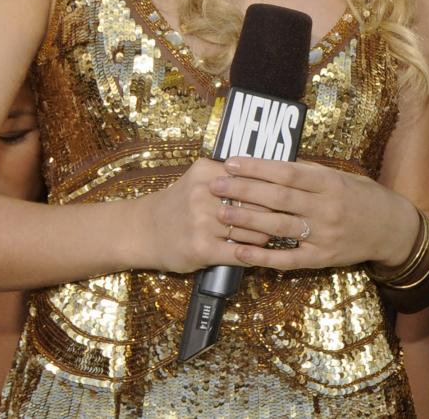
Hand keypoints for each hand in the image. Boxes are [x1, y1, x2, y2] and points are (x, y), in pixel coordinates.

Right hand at [131, 157, 271, 273]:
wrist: (143, 230)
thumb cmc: (179, 203)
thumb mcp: (201, 178)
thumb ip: (231, 175)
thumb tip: (274, 176)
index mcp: (209, 172)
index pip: (256, 179)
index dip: (274, 190)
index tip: (286, 196)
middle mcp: (205, 194)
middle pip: (258, 205)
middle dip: (273, 215)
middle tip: (285, 219)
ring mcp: (202, 222)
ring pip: (253, 231)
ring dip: (265, 237)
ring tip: (271, 237)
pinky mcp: (200, 248)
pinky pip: (239, 253)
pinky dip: (253, 255)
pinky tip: (257, 254)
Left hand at [208, 156, 419, 271]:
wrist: (391, 228)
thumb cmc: (363, 197)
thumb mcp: (341, 177)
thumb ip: (310, 173)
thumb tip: (274, 165)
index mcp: (330, 182)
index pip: (287, 172)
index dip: (257, 167)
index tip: (231, 162)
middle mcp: (326, 208)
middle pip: (278, 198)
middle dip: (244, 190)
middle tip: (216, 185)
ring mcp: (323, 235)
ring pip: (279, 227)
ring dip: (246, 220)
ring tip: (220, 213)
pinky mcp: (322, 259)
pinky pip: (287, 260)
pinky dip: (262, 257)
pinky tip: (239, 252)